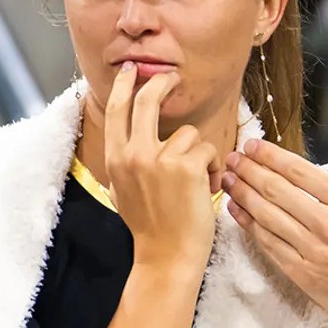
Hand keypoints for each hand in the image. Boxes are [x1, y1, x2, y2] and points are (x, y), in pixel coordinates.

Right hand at [104, 62, 223, 270]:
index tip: (131, 71)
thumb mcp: (123, 190)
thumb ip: (126, 161)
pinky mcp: (186, 166)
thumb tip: (130, 136)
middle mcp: (133, 155)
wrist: (166, 256)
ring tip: (194, 182)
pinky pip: (207, 150)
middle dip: (161, 82)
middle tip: (171, 77)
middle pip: (147, 100)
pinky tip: (204, 190)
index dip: (124, 85)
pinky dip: (211, 169)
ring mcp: (160, 159)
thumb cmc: (150, 227)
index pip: (116, 110)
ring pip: (188, 133)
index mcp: (115, 160)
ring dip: (197, 154)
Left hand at [222, 123, 327, 327]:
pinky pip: (269, 245)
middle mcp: (327, 224)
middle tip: (233, 157)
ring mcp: (312, 251)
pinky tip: (237, 211)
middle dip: (249, 169)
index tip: (253, 145)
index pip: (299, 171)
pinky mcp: (302, 274)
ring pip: (267, 216)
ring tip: (227, 178)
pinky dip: (249, 226)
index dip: (271, 156)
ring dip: (243, 194)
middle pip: (276, 190)